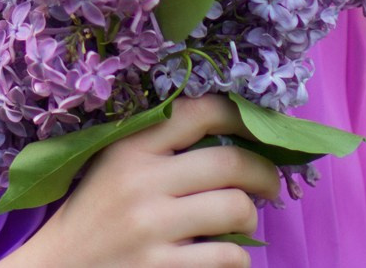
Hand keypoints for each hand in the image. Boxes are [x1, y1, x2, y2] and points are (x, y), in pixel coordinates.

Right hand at [10, 95, 280, 267]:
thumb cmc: (95, 214)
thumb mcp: (114, 165)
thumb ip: (159, 145)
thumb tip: (235, 135)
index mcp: (130, 147)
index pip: (199, 112)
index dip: (241, 116)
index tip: (258, 129)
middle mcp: (141, 182)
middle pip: (230, 162)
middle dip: (264, 173)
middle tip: (270, 184)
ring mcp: (152, 228)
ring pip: (236, 208)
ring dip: (251, 216)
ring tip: (243, 220)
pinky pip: (228, 256)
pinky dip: (238, 257)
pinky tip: (225, 254)